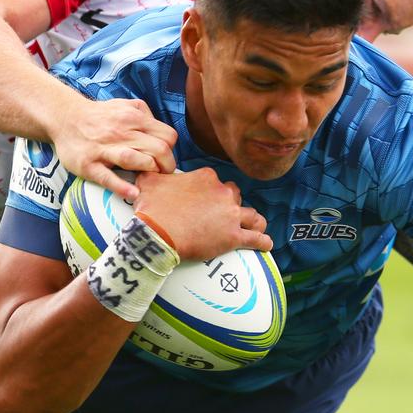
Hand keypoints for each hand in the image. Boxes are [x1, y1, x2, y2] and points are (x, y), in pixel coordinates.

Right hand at [50, 97, 177, 200]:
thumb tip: (160, 129)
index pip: (168, 136)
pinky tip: (132, 193)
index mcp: (133, 118)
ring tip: (149, 179)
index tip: (165, 158)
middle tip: (162, 174)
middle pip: (158, 150)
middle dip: (167, 166)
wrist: (64, 117)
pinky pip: (107, 177)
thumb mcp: (124, 105)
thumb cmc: (98, 116)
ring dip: (149, 172)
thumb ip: (145, 113)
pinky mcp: (89, 164)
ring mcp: (104, 149)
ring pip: (135, 159)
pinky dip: (121, 186)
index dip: (171, 150)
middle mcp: (121, 132)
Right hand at [134, 168, 271, 259]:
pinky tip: (266, 244)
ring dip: (253, 220)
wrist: (157, 233)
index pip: (215, 181)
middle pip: (234, 196)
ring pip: (251, 215)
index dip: (211, 191)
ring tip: (254, 225)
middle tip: (223, 214)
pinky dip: (263, 241)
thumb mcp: (148, 181)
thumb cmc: (152, 208)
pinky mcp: (234, 236)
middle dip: (231, 204)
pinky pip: (256, 238)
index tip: (205, 200)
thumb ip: (153, 171)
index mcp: (206, 177)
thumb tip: (146, 167)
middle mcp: (222, 193)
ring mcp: (231, 214)